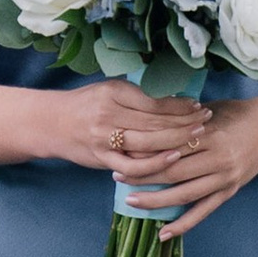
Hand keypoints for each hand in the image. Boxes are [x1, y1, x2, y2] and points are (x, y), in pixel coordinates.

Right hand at [47, 85, 212, 183]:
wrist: (52, 123)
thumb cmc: (86, 104)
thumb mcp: (109, 89)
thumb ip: (137, 95)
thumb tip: (174, 101)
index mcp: (113, 92)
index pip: (155, 101)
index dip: (180, 105)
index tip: (198, 106)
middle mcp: (109, 114)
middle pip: (156, 122)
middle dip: (185, 122)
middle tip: (205, 121)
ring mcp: (104, 139)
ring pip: (148, 142)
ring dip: (177, 141)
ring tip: (197, 137)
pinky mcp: (102, 159)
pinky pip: (133, 166)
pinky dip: (155, 164)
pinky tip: (172, 158)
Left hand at [110, 92, 257, 238]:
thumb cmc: (236, 114)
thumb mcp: (210, 109)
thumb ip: (182, 118)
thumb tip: (145, 120)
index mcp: (210, 133)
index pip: (170, 144)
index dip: (144, 149)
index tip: (122, 149)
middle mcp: (217, 158)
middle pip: (173, 171)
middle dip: (142, 175)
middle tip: (117, 174)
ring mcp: (224, 178)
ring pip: (184, 194)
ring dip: (155, 200)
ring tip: (131, 201)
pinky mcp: (229, 192)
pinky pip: (203, 212)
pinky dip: (183, 225)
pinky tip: (163, 233)